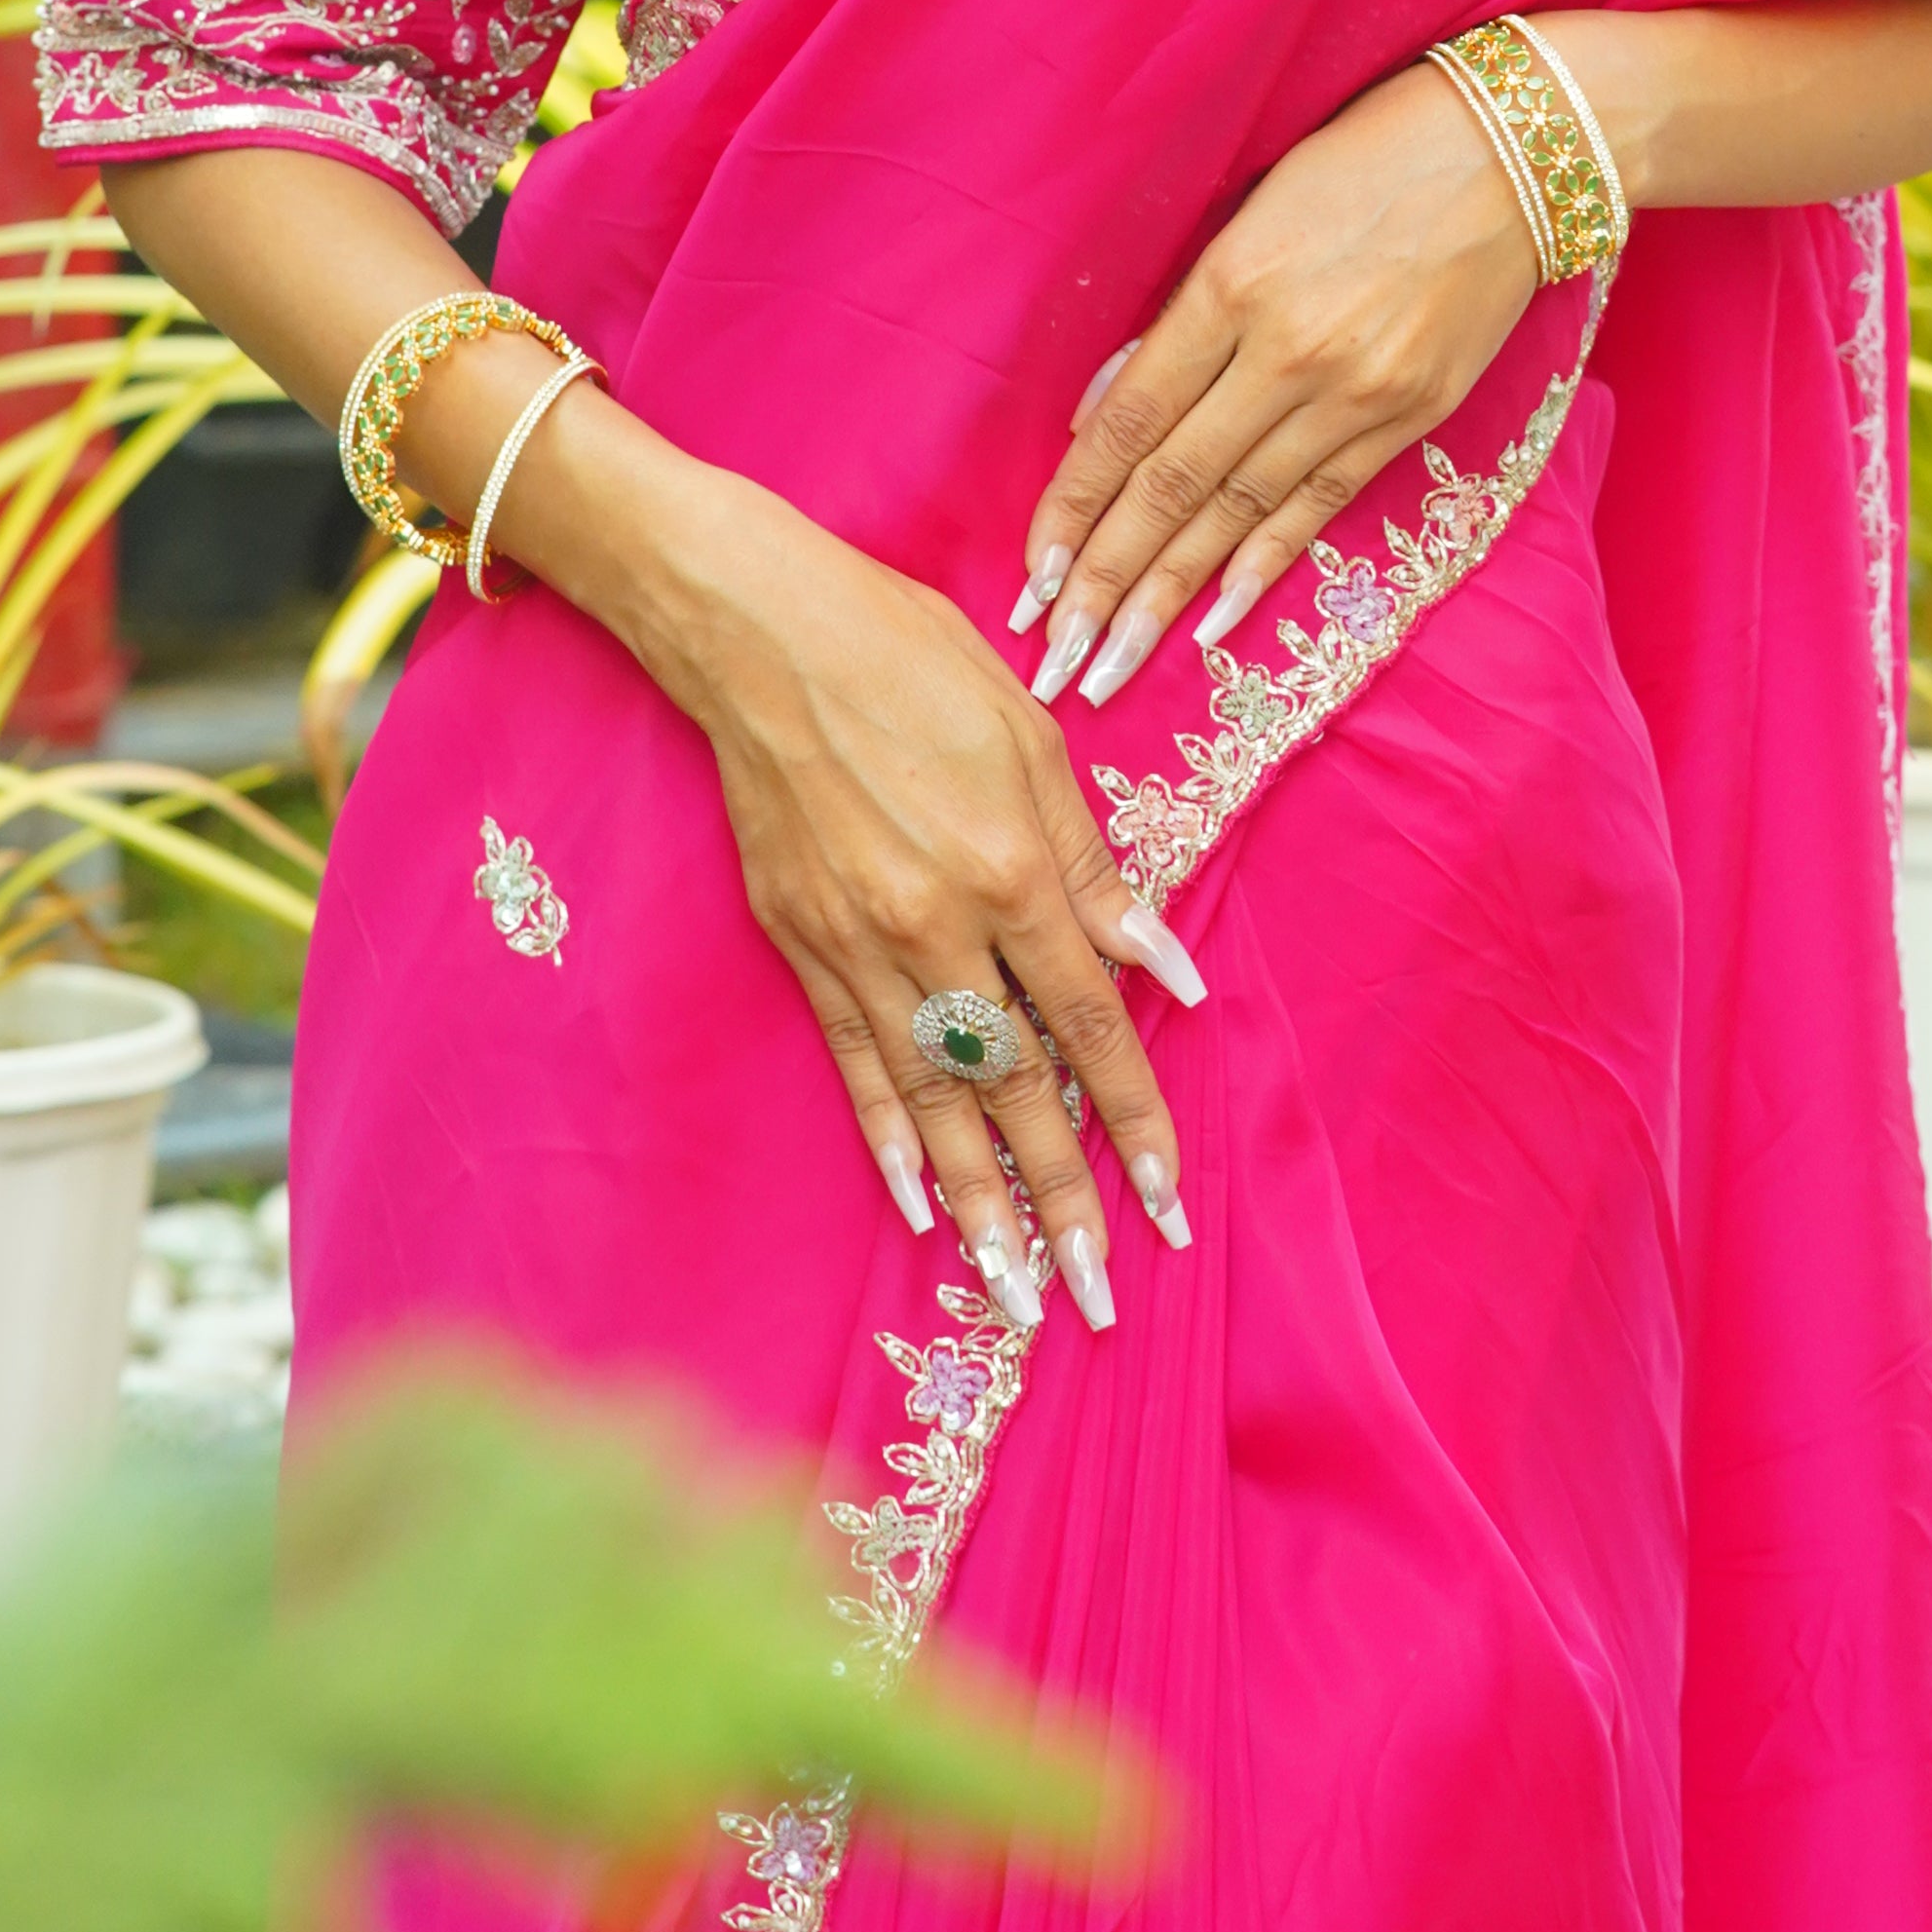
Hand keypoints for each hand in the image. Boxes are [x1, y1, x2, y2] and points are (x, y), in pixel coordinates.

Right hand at [631, 473, 1209, 1328]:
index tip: (1169, 1200)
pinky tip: (916, 1204)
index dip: (1132, 1120)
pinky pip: (856, 1061)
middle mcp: (937, 925)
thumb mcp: (1032, 739)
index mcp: (1011, 871)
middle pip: (1014, 1089)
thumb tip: (1160, 966)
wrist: (762, 632)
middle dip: (1060, 1202)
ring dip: (978, 1204)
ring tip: (1012, 1291)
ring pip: (933, 1099)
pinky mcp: (801, 944)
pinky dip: (888, 1138)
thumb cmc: (913, 660)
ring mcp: (860, 944)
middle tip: (1096, 1299)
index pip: (1091, 1025)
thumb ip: (1092, 866)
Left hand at [1015, 66, 1540, 708]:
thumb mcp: (1251, 209)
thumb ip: (1179, 317)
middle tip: (1053, 659)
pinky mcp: (1411, 416)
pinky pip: (1319, 506)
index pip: (1129, 421)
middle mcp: (1288, 350)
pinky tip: (1214, 623)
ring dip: (1168, 596)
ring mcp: (1355, 392)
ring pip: (1240, 512)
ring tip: (1112, 665)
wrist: (1518, 151)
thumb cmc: (1366, 157)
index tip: (1029, 573)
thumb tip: (1105, 410)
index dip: (1073, 505)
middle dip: (1104, 580)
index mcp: (1232, 284)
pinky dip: (1263, 568)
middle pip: (1173, 484)